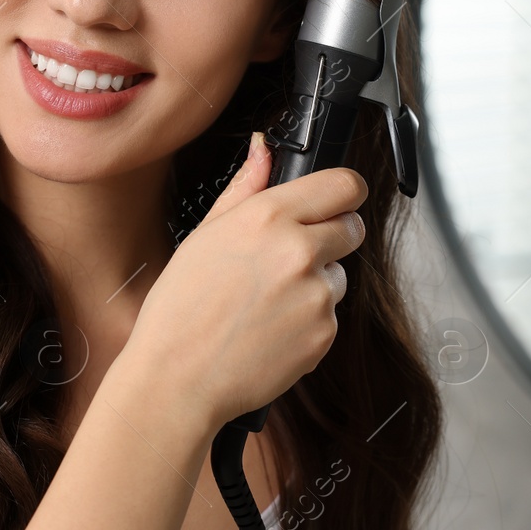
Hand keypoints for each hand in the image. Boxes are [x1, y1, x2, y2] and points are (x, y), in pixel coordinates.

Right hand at [120, 132, 367, 429]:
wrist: (178, 380)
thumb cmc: (180, 310)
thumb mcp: (204, 235)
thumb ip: (245, 187)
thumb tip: (263, 149)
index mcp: (268, 217)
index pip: (344, 184)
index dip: (343, 192)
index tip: (337, 200)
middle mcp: (299, 251)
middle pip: (352, 226)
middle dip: (332, 235)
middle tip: (295, 256)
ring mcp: (316, 295)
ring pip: (339, 274)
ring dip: (316, 282)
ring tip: (267, 302)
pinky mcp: (324, 334)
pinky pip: (330, 315)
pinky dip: (309, 320)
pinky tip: (270, 329)